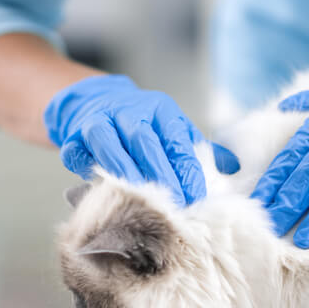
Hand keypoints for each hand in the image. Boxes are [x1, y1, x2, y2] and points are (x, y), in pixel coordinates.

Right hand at [44, 75, 238, 204]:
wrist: (95, 101)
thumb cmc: (142, 124)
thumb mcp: (173, 129)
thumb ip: (200, 150)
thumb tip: (234, 167)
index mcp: (161, 110)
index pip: (177, 140)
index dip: (187, 170)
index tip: (197, 196)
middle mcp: (130, 111)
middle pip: (145, 142)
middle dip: (160, 176)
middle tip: (175, 206)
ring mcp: (100, 120)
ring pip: (112, 147)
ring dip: (127, 176)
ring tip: (143, 203)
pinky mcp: (75, 134)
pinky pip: (78, 153)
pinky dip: (84, 168)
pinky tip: (99, 187)